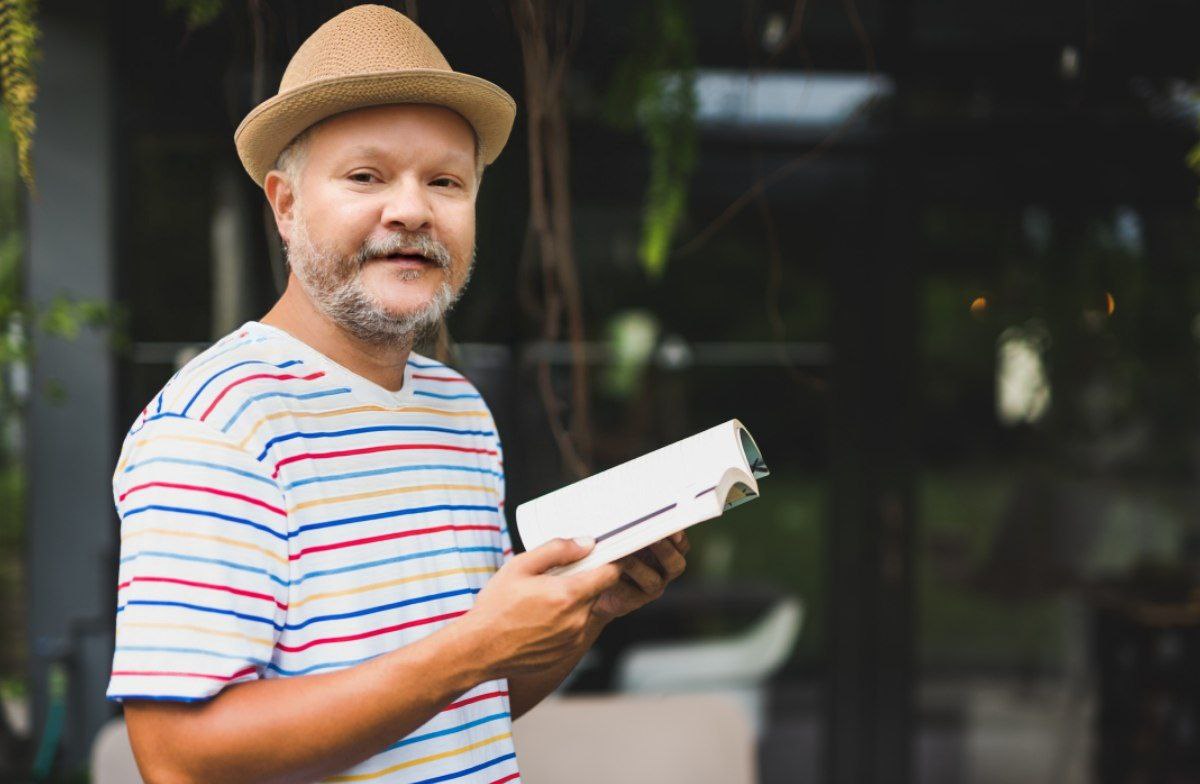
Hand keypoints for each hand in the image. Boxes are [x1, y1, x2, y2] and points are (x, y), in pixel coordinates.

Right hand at [462, 537, 621, 677]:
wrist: (479, 649)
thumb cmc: (496, 607)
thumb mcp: (521, 566)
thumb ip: (557, 550)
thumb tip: (586, 543)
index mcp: (568, 595)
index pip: (611, 574)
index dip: (608, 562)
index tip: (597, 557)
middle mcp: (576, 620)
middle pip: (596, 592)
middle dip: (582, 582)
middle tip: (554, 579)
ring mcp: (572, 640)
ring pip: (585, 612)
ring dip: (572, 604)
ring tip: (541, 602)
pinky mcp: (565, 653)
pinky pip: (574, 631)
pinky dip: (564, 623)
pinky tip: (539, 620)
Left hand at [592, 531, 689, 621]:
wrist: (596, 585)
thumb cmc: (612, 552)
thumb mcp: (622, 537)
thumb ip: (630, 528)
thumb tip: (626, 514)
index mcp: (665, 552)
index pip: (681, 544)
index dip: (679, 537)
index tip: (671, 529)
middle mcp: (663, 572)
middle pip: (676, 564)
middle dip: (665, 551)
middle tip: (653, 539)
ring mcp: (650, 589)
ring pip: (653, 580)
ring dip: (637, 566)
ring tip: (622, 554)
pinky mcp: (633, 602)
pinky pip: (629, 594)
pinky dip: (618, 582)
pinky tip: (606, 571)